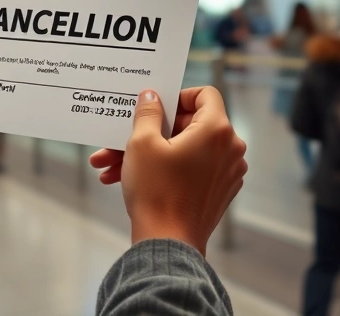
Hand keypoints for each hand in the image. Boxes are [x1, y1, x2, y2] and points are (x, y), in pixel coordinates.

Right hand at [89, 87, 246, 255]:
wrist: (167, 244)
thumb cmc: (156, 191)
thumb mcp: (143, 143)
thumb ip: (148, 112)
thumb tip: (152, 96)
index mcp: (217, 130)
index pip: (205, 94)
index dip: (178, 96)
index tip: (156, 108)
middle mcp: (230, 149)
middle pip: (189, 125)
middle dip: (150, 132)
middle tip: (120, 139)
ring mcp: (227, 173)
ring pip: (184, 150)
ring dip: (149, 153)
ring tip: (110, 164)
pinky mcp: (218, 192)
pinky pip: (190, 169)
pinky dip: (163, 169)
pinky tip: (125, 178)